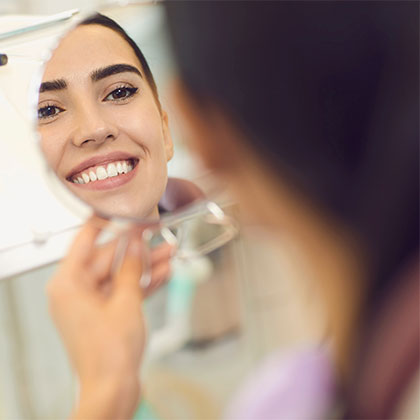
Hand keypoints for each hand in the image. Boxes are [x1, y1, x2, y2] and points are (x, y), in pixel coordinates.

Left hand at [47, 217, 172, 418]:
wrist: (114, 389)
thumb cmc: (110, 352)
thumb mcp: (125, 300)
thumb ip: (131, 267)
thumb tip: (136, 242)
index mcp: (68, 283)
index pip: (85, 239)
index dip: (106, 222)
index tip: (124, 209)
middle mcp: (75, 290)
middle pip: (108, 258)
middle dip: (137, 249)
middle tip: (158, 235)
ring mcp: (90, 303)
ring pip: (119, 274)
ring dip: (144, 265)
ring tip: (169, 252)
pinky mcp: (104, 313)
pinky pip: (123, 290)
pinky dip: (141, 283)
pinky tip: (163, 273)